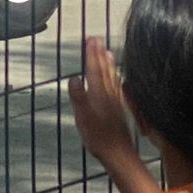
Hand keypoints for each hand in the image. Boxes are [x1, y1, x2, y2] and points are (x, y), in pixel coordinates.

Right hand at [70, 37, 136, 168]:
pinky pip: (116, 86)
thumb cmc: (97, 138)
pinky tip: (116, 76)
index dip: (91, 55)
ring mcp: (115, 101)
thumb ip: (79, 98)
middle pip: (103, 70)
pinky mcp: (119, 108)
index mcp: (98, 95)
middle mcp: (108, 94)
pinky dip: (115, 77)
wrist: (118, 154)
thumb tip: (73, 77)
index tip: (90, 40)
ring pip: (111, 77)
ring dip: (108, 63)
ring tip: (107, 51)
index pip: (93, 70)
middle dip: (99, 54)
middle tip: (97, 39)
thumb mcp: (82, 118)